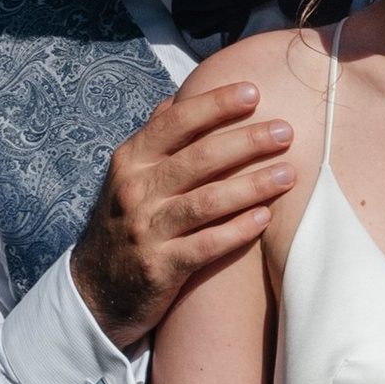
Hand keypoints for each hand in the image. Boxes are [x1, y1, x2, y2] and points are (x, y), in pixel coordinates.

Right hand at [72, 81, 294, 348]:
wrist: (95, 291)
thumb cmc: (124, 222)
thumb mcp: (127, 176)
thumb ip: (154, 138)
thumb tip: (180, 97)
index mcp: (130, 161)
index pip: (176, 122)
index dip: (215, 104)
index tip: (253, 92)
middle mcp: (136, 191)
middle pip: (200, 158)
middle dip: (248, 142)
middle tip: (286, 131)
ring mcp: (146, 231)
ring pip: (208, 201)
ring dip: (253, 185)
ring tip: (289, 174)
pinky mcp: (160, 268)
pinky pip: (206, 244)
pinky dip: (238, 230)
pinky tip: (265, 218)